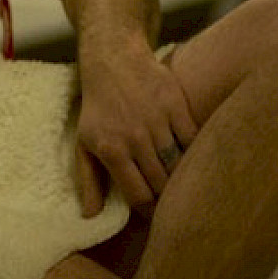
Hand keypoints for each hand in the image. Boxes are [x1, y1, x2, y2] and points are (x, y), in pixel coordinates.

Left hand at [74, 41, 196, 216]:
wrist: (114, 61)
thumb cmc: (98, 108)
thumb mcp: (84, 144)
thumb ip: (89, 182)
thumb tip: (91, 217)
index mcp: (112, 150)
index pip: (139, 195)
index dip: (149, 211)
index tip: (154, 214)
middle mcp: (135, 138)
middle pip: (161, 183)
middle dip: (167, 197)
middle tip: (170, 202)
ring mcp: (157, 120)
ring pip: (178, 163)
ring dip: (182, 177)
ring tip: (183, 184)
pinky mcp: (175, 105)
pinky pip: (192, 139)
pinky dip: (193, 152)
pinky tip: (191, 158)